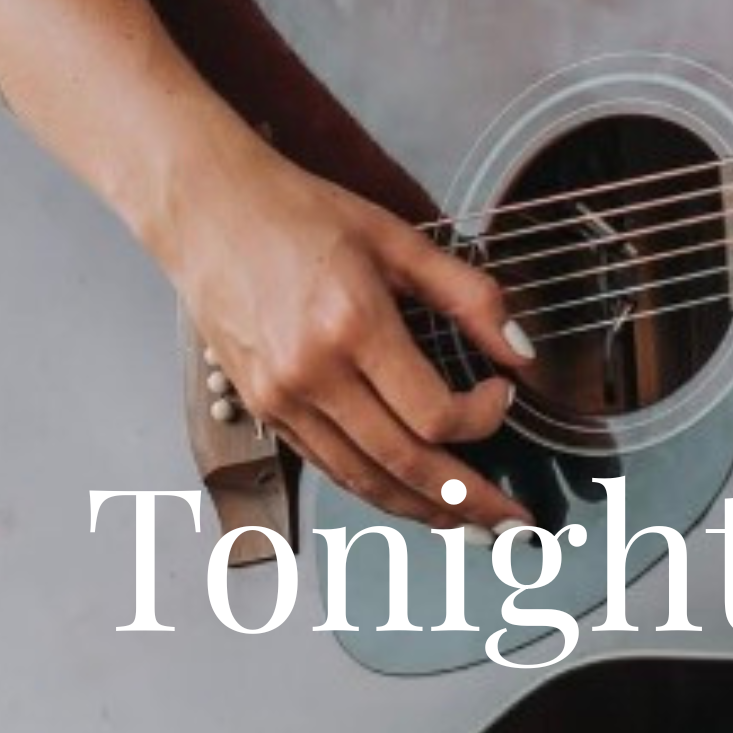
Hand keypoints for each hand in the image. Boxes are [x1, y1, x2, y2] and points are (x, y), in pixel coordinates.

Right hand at [154, 129, 539, 531]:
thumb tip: (523, 353)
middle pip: (404, 464)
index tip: (503, 395)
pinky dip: (374, 487)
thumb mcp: (398, 238)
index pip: (433, 413)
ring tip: (467, 522)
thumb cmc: (300, 215)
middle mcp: (311, 373)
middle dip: (467, 500)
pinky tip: (407, 493)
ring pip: (363, 479)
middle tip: (511, 520)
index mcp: (352, 325)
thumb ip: (470, 295)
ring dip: (422, 510)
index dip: (483, 418)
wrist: (209, 209)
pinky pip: (328, 465)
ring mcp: (281, 398)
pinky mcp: (263, 409)